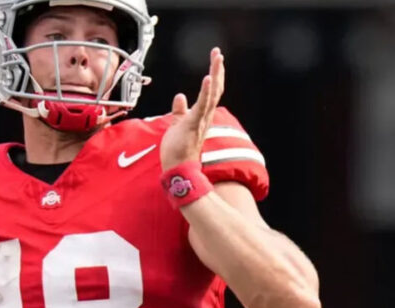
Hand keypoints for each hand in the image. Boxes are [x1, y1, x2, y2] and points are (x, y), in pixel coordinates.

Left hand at [160, 47, 224, 170]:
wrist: (178, 168)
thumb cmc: (178, 149)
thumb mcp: (177, 124)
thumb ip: (179, 110)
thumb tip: (180, 96)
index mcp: (202, 115)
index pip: (211, 92)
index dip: (214, 75)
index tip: (215, 59)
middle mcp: (205, 116)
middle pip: (215, 88)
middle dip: (217, 69)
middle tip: (218, 52)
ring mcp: (201, 119)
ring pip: (212, 93)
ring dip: (215, 74)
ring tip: (217, 58)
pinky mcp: (194, 124)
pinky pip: (202, 105)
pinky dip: (206, 91)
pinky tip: (208, 77)